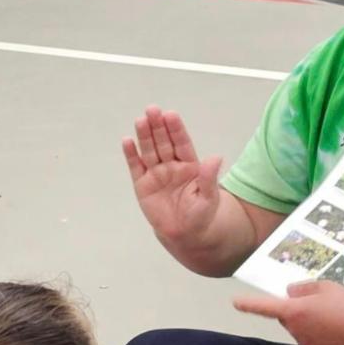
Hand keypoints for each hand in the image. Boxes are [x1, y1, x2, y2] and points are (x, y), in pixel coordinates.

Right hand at [123, 107, 222, 245]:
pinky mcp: (142, 185)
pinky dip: (131, 154)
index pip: (182, 143)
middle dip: (158, 127)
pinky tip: (127, 141)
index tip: (171, 115)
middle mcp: (172, 165)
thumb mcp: (209, 198)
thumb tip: (216, 157)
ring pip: (149, 151)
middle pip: (163, 142)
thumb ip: (209, 178)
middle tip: (152, 110)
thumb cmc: (200, 215)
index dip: (176, 130)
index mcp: (190, 166)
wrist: (185, 235)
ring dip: (144, 136)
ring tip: (140, 120)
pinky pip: (136, 167)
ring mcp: (156, 174)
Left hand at [234, 279, 343, 344]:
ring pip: (297, 328)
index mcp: (293, 311)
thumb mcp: (325, 286)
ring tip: (330, 316)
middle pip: (286, 316)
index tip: (236, 302)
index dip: (249, 304)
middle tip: (317, 302)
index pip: (265, 307)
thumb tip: (290, 293)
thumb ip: (303, 288)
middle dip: (295, 309)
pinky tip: (332, 329)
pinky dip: (315, 333)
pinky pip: (308, 339)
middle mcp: (293, 329)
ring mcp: (303, 343)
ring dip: (306, 321)